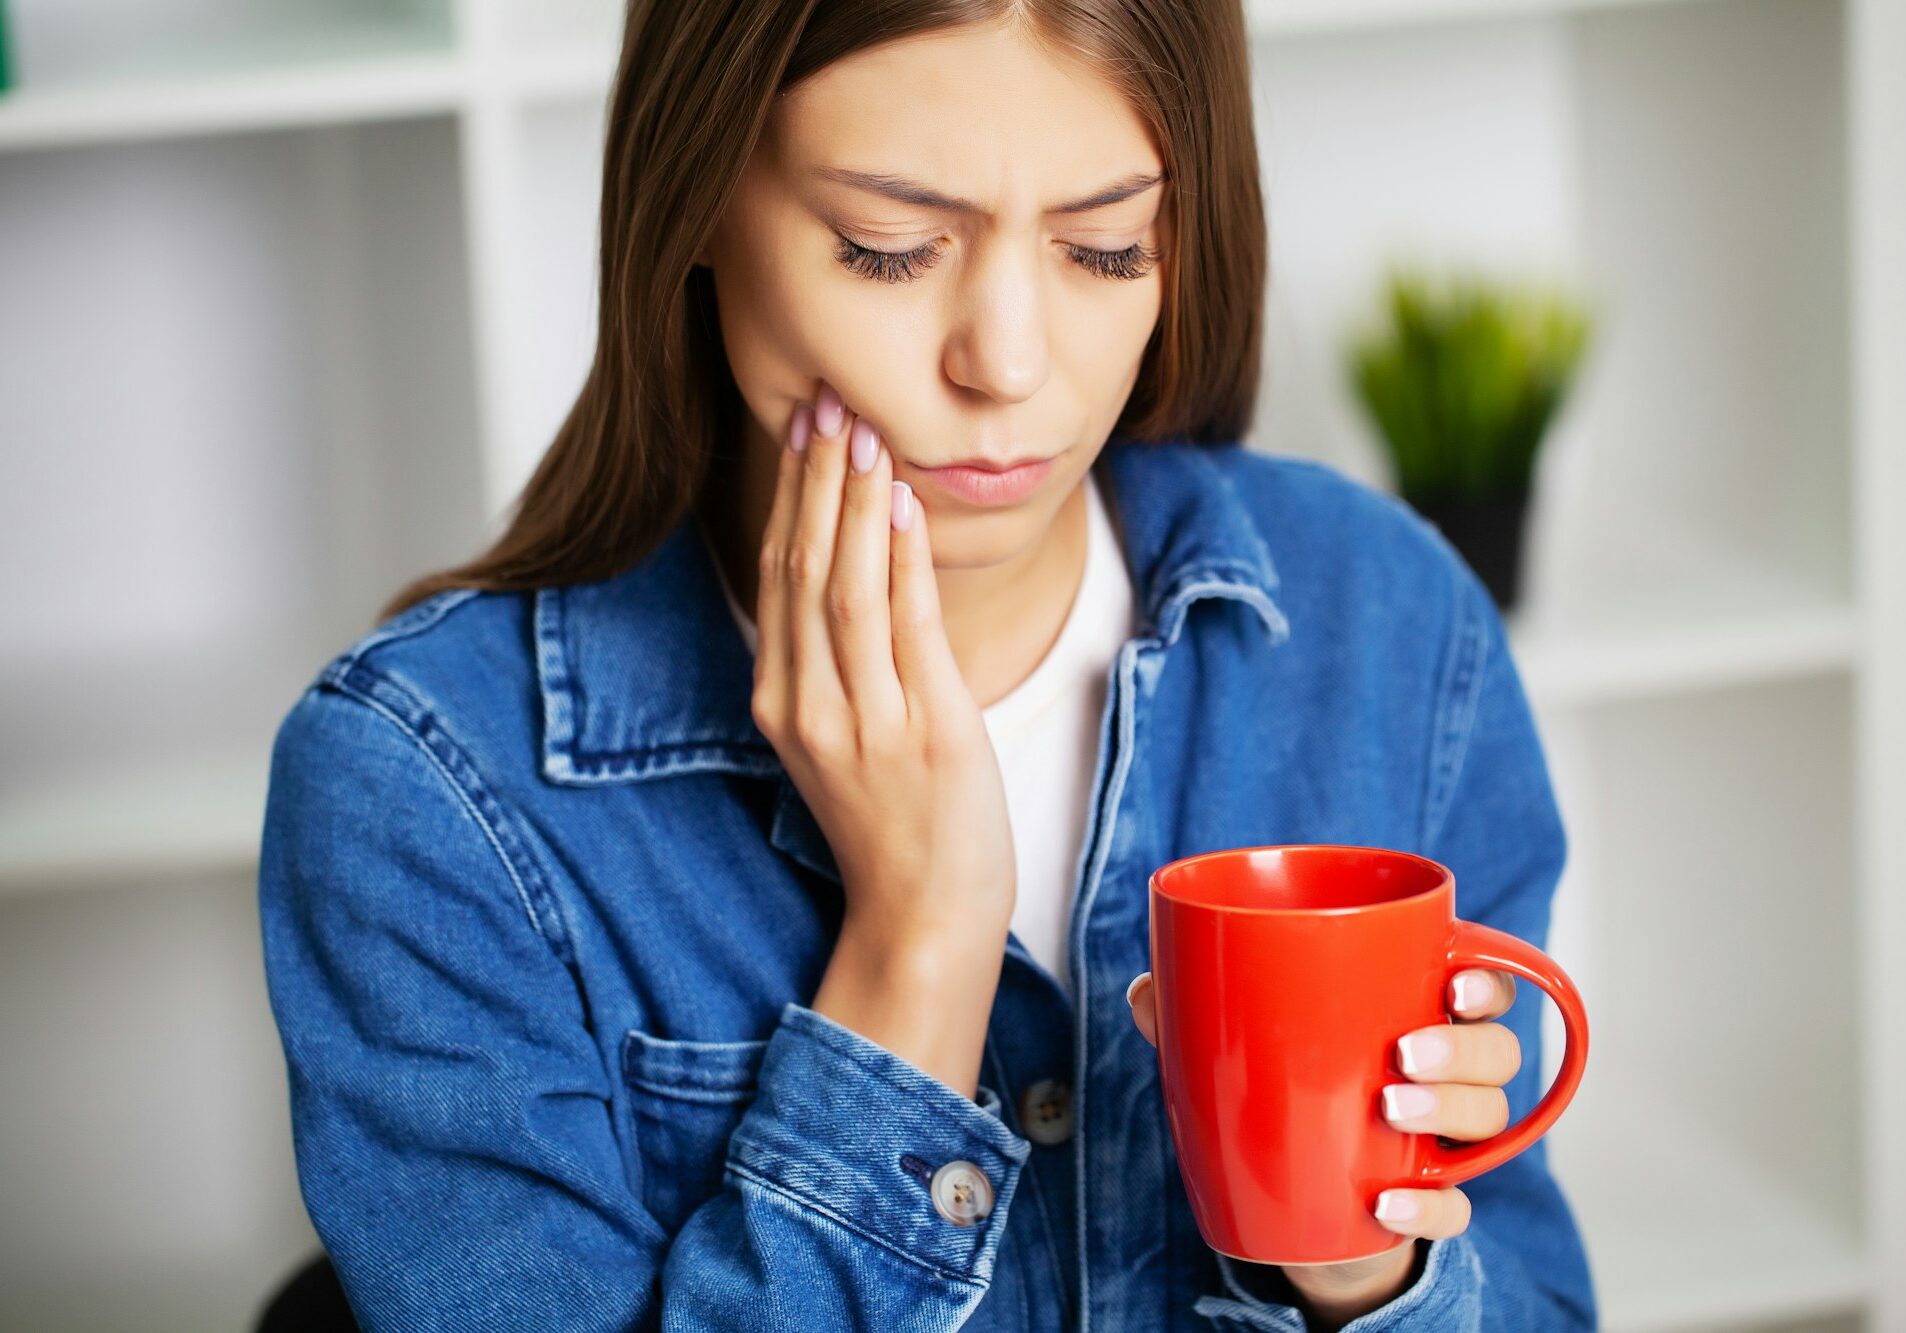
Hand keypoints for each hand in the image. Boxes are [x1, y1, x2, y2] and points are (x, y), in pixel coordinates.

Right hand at [750, 379, 1017, 948]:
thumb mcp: (839, 740)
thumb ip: (832, 662)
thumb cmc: (892, 824)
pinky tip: (903, 506)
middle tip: (827, 402)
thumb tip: (850, 563)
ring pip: (846, 587)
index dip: (789, 496)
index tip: (801, 427)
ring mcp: (865, 721)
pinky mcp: (926, 732)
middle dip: (815, 479)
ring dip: (854, 502)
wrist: (923, 915)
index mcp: (782, 703)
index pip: (777, 577)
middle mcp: (810, 706)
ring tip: (862, 432)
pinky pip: (907, 628)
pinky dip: (902, 561)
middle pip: (803, 568)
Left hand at [1127, 966, 1521, 1317]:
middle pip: (1496, 1052)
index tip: (1453, 984)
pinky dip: (1430, 1206)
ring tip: (1388, 1109)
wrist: (1290, 1207)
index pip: (1479, 988)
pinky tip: (1386, 1202)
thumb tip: (1147, 987)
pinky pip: (1456, 1208)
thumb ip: (1196, 1015)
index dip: (1484, 982)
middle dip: (1462, 1048)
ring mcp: (1444, 1142)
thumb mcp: (1241, 1051)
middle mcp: (1446, 1075)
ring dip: (1449, 1109)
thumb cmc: (1281, 1097)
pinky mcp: (1430, 1204)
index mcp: (1414, 1015)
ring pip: (1488, 1117)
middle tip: (1402, 1054)